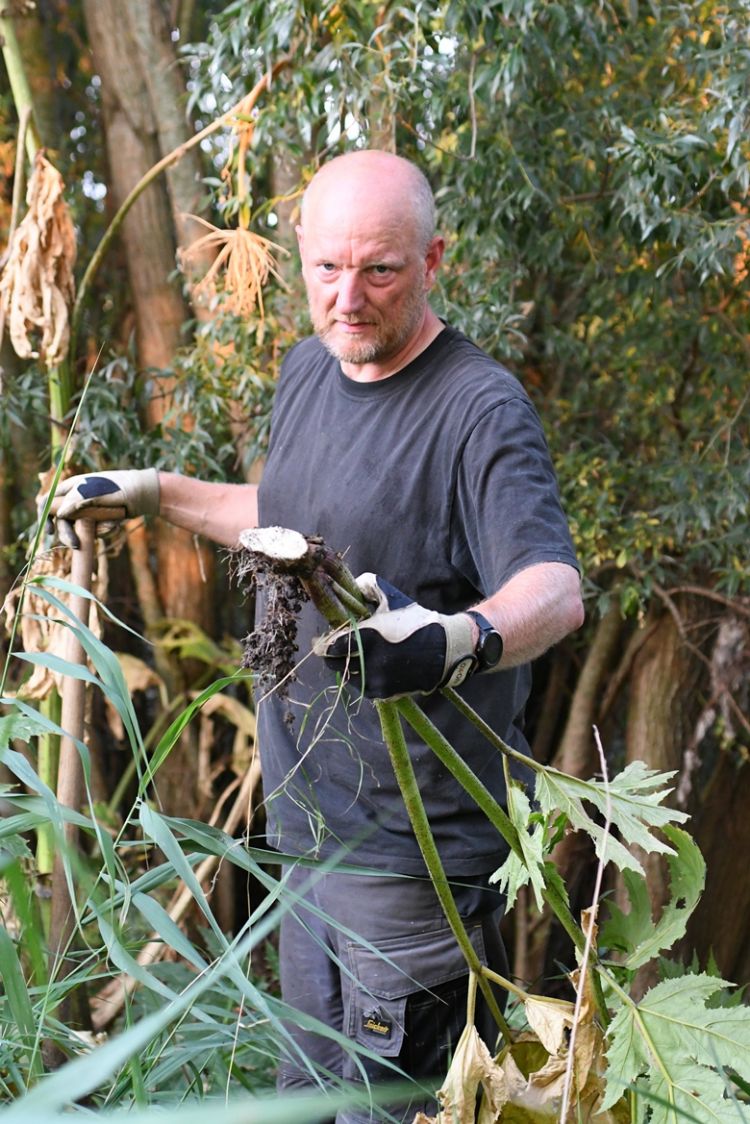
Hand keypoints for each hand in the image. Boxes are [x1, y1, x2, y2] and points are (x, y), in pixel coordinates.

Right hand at [40, 468, 159, 548]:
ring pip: (79, 529)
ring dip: (93, 532)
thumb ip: (76, 501)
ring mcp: (88, 511)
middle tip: (76, 545)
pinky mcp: (99, 520)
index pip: (48, 502)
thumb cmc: (120, 488)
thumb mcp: (96, 492)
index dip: (45, 517)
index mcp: (71, 488)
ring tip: (111, 523)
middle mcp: (76, 499)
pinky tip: (117, 523)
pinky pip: (95, 532)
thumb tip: (59, 514)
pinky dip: (105, 530)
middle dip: (68, 533)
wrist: (144, 494)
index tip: (50, 531)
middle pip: (61, 521)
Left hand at [315, 573, 475, 699]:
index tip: (320, 641)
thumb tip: (348, 585)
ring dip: (347, 666)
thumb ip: (367, 587)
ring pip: (349, 676)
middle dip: (332, 655)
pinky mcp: (385, 694)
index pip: (331, 647)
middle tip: (335, 647)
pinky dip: (361, 677)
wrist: (446, 649)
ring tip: (354, 655)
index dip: (322, 645)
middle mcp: (370, 664)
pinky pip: (363, 687)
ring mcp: (377, 681)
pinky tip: (368, 666)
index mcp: (367, 639)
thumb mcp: (392, 597)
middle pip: (335, 664)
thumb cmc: (417, 620)